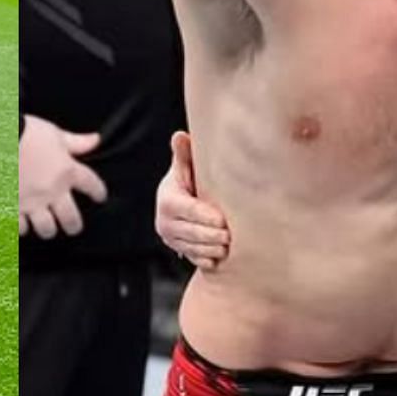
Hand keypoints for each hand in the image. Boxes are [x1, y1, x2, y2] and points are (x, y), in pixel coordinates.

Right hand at [19, 115, 107, 239]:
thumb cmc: (25, 132)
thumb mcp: (53, 133)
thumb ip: (75, 142)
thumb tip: (95, 140)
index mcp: (67, 171)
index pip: (92, 185)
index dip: (98, 192)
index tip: (100, 196)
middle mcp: (53, 192)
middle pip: (71, 219)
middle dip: (74, 225)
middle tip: (73, 225)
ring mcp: (32, 203)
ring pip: (47, 228)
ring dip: (48, 228)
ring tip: (47, 226)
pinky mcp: (12, 208)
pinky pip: (21, 227)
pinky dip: (22, 226)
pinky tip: (22, 223)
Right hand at [154, 131, 231, 267]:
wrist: (181, 203)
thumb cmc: (188, 180)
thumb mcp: (185, 167)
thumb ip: (184, 155)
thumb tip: (180, 135)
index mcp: (168, 201)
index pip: (188, 211)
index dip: (206, 216)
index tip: (223, 219)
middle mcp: (165, 223)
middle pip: (193, 233)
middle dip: (214, 235)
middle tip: (231, 234)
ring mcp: (172, 240)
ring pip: (195, 249)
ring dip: (213, 249)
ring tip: (229, 245)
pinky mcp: (180, 252)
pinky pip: (196, 260)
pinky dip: (209, 259)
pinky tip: (220, 255)